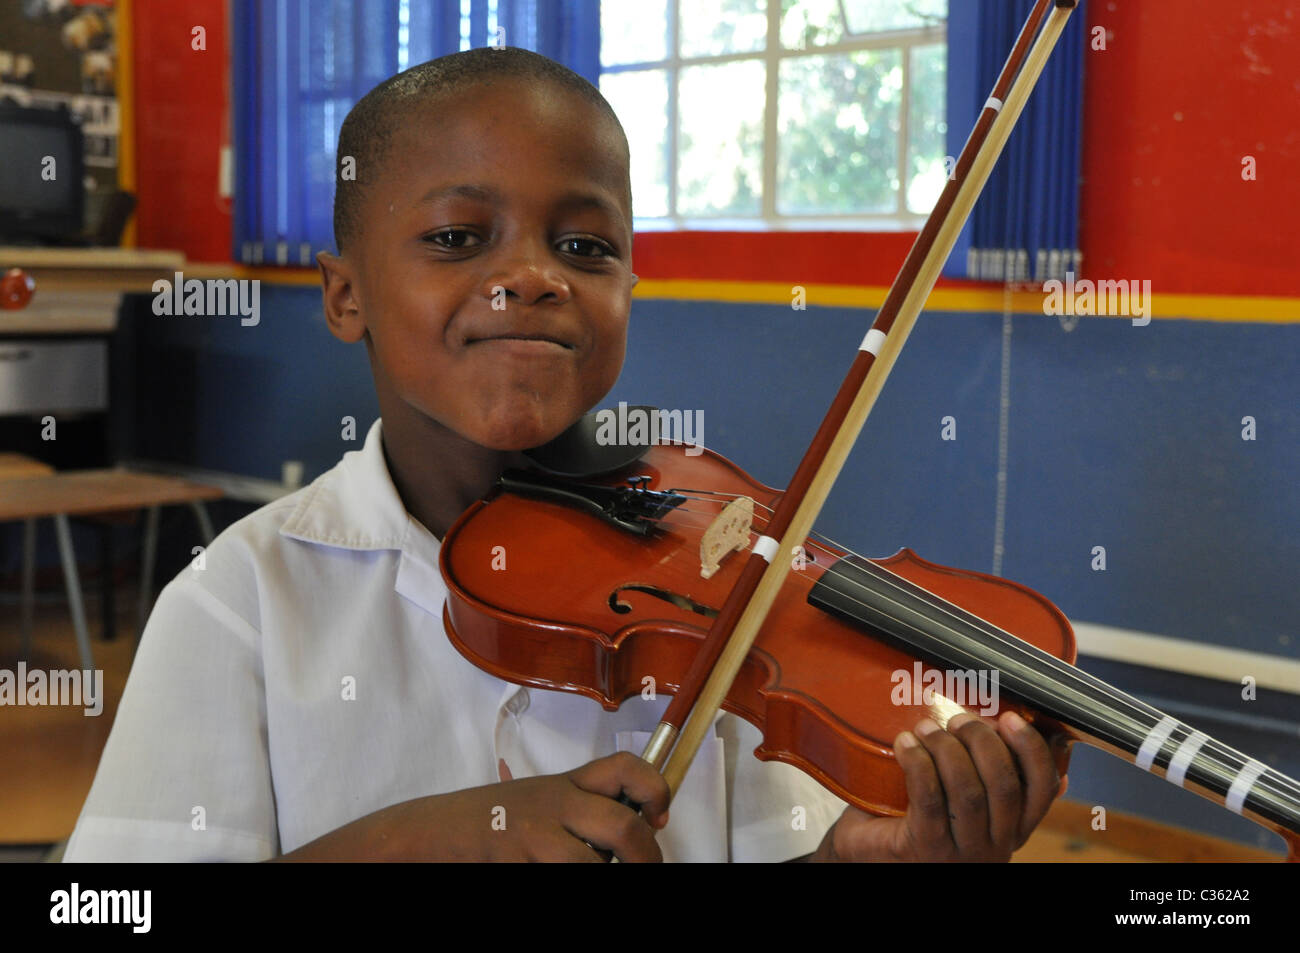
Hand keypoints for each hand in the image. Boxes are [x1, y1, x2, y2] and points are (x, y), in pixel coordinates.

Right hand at [275, 751, 670, 861]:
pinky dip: (568, 884)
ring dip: (603, 877)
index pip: (625, 768)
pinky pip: (560, 877)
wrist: (430, 833)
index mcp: (566, 783)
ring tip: (599, 878)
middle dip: (646, 858)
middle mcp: (555, 803)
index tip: (659, 815)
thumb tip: (637, 829)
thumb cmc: (491, 822)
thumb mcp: (540, 801)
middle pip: (623, 826)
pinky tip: (552, 878)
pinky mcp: (516, 860)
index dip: (654, 789)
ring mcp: (535, 835)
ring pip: (594, 866)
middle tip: (647, 869)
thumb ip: (581, 809)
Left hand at [813, 710, 1060, 861]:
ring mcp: (962, 851)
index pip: (1042, 789)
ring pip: (968, 792)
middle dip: (982, 741)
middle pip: (1005, 786)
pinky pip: (930, 798)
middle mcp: (996, 846)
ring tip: (925, 727)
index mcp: (1013, 828)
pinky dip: (918, 762)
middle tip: (956, 719)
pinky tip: (905, 743)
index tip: (1010, 717)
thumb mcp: (959, 794)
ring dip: (946, 748)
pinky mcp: (926, 848)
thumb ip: (986, 767)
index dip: (1032, 750)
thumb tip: (1012, 720)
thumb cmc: (918, 816)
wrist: (871, 853)